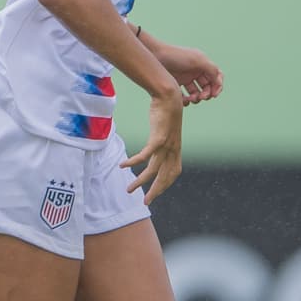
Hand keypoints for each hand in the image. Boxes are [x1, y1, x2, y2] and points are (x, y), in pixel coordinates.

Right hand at [121, 87, 182, 204]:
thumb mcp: (164, 129)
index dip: (165, 184)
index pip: (173, 173)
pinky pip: (145, 155)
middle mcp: (173, 150)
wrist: (169, 97)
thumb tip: (153, 146)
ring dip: (141, 181)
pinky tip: (124, 166)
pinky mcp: (158, 138)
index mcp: (175, 149)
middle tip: (145, 203)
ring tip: (129, 188)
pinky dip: (134, 162)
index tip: (156, 192)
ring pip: (153, 169)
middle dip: (155, 191)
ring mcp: (166, 145)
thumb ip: (160, 140)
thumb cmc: (165, 111)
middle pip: (164, 176)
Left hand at [154, 43, 222, 105]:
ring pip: (196, 92)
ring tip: (191, 100)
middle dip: (206, 94)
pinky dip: (186, 100)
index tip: (213, 95)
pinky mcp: (175, 82)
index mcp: (203, 65)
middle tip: (200, 98)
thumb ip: (212, 70)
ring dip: (196, 98)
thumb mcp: (197, 60)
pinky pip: (184, 95)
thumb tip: (219, 82)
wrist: (153, 55)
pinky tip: (183, 101)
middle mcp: (195, 71)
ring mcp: (185, 77)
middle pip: (207, 87)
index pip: (216, 78)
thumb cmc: (176, 56)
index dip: (217, 88)